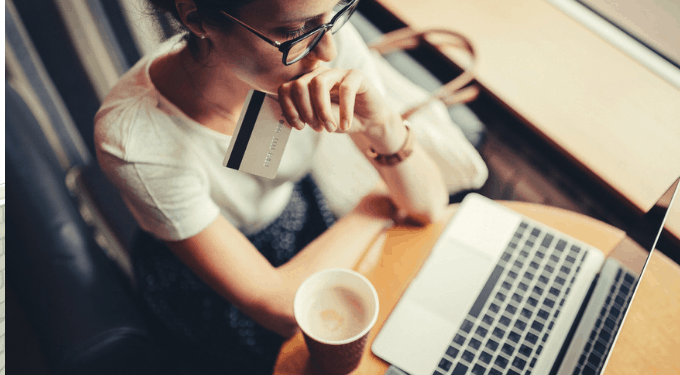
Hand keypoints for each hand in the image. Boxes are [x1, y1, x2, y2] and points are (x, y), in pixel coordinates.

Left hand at [276, 66, 396, 133]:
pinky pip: (345, 88)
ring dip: (322, 110)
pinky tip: (346, 125)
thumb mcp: (320, 121)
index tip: (299, 126)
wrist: (369, 122)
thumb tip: (294, 116)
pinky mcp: (356, 75)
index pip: (286, 89)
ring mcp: (337, 72)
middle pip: (299, 85)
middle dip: (306, 111)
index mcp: (306, 84)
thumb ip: (307, 115)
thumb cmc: (342, 119)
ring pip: (319, 83)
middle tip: (317, 128)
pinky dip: (344, 110)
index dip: (289, 109)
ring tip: (330, 127)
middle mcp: (319, 74)